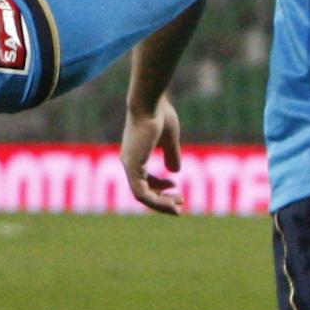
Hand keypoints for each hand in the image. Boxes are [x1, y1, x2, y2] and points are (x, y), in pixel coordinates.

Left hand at [122, 95, 184, 214]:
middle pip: (143, 191)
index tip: (176, 185)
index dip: (161, 186)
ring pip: (143, 196)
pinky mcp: (132, 167)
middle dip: (162, 200)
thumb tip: (175, 171)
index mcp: (135, 156)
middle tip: (180, 203)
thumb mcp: (169, 139)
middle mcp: (129, 162)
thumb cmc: (159, 114)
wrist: (150, 103)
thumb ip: (171, 154)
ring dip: (161, 204)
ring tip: (179, 206)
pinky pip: (142, 193)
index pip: (145, 180)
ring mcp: (129, 166)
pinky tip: (171, 201)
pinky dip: (157, 200)